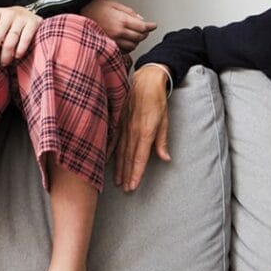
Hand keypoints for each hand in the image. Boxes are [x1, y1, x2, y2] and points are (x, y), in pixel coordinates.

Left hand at [0, 5, 40, 65]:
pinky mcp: (34, 23)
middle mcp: (9, 14)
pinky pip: (26, 38)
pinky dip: (20, 49)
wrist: (29, 13)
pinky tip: (17, 56)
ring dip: (6, 54)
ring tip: (4, 62)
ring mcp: (22, 18)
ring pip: (11, 39)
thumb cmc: (9, 21)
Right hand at [81, 0, 156, 52]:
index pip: (142, 27)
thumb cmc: (95, 8)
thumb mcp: (115, 4)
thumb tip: (141, 19)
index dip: (150, 26)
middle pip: (139, 37)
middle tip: (144, 28)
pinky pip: (123, 50)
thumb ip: (129, 12)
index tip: (154, 25)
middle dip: (144, 33)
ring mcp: (113, 41)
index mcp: (121, 20)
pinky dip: (128, 46)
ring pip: (133, 46)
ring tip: (134, 34)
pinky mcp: (108, 46)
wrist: (79, 14)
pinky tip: (126, 40)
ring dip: (136, 41)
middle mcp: (118, 32)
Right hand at [114, 64, 171, 190]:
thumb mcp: (164, 120)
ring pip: (119, 151)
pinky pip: (111, 139)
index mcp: (146, 132)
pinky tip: (106, 162)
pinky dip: (108, 152)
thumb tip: (165, 158)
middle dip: (127, 174)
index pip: (140, 157)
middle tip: (125, 189)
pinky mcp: (117, 121)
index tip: (133, 185)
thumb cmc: (157, 100)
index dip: (136, 173)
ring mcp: (123, 126)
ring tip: (117, 181)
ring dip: (118, 167)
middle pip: (129, 158)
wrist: (145, 81)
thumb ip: (162, 141)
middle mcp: (133, 131)